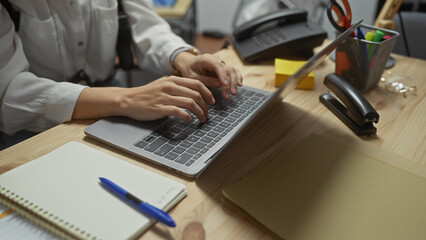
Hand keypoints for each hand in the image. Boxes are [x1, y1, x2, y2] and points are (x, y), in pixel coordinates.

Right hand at [72, 76, 214, 122]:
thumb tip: (195, 94)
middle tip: (207, 114)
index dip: (208, 93)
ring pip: (190, 103)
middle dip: (205, 106)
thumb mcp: (163, 85)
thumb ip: (177, 87)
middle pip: (196, 94)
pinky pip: (179, 112)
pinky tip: (189, 120)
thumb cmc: (147, 94)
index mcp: (172, 80)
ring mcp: (165, 97)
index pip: (197, 83)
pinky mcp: (160, 108)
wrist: (128, 100)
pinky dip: (188, 117)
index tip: (212, 101)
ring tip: (202, 119)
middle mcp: (170, 86)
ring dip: (199, 113)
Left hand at [173, 52, 242, 98]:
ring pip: (232, 70)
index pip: (218, 65)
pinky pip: (234, 70)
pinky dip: (238, 77)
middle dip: (229, 83)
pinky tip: (240, 85)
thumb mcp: (193, 76)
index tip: (225, 85)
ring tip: (233, 93)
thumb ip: (205, 80)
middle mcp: (216, 59)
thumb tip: (219, 84)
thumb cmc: (190, 69)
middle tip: (227, 95)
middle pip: (227, 69)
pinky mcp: (224, 67)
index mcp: (206, 59)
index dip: (222, 75)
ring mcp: (221, 63)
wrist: (189, 63)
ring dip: (234, 82)